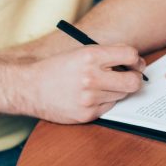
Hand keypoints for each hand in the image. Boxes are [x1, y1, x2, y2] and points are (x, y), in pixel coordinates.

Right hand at [21, 44, 145, 123]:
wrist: (29, 88)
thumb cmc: (58, 67)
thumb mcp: (81, 51)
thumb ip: (108, 53)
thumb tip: (134, 59)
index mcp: (91, 56)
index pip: (130, 55)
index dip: (136, 59)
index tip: (135, 62)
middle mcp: (91, 77)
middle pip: (133, 81)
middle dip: (136, 77)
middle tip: (130, 76)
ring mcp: (89, 98)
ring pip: (123, 95)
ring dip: (118, 90)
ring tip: (103, 85)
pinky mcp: (87, 114)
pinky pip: (110, 107)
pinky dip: (106, 101)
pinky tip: (92, 96)